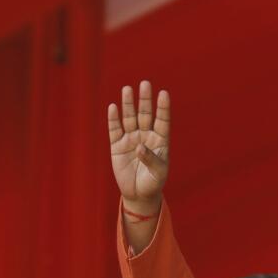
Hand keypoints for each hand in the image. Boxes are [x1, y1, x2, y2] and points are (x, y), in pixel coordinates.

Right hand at [108, 81, 170, 213]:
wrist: (139, 194)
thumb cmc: (154, 182)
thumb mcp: (158, 173)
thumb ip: (151, 159)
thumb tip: (139, 146)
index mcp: (160, 141)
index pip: (162, 121)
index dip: (163, 108)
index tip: (164, 93)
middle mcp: (146, 136)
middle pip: (145, 114)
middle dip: (145, 100)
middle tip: (145, 83)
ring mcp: (131, 139)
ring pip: (129, 118)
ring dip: (128, 104)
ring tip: (128, 89)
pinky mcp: (117, 146)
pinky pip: (115, 130)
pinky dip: (114, 119)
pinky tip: (113, 107)